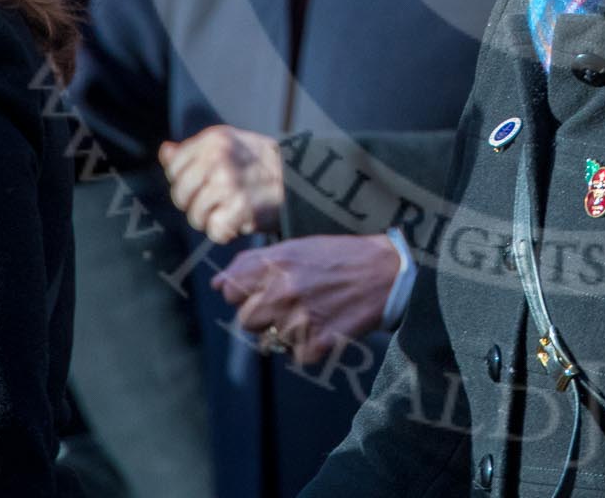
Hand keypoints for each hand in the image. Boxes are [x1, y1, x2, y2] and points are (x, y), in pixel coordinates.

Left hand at [158, 125, 283, 243]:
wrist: (298, 179)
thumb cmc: (260, 164)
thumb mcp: (228, 145)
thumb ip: (193, 151)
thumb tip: (166, 151)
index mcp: (213, 139)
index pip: (174, 168)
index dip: (187, 182)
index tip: (206, 184)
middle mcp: (218, 157)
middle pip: (180, 194)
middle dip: (195, 204)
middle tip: (218, 202)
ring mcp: (228, 183)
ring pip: (195, 216)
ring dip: (211, 220)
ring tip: (230, 210)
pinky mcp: (240, 208)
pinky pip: (214, 231)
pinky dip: (225, 232)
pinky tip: (238, 221)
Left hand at [212, 233, 400, 366]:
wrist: (388, 272)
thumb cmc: (339, 257)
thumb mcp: (296, 248)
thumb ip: (252, 263)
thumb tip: (217, 285)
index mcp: (274, 264)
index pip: (230, 291)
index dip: (245, 293)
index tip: (264, 291)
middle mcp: (282, 291)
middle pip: (246, 321)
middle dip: (264, 316)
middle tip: (293, 305)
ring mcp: (299, 319)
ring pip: (270, 342)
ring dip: (287, 333)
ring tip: (313, 314)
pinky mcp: (317, 344)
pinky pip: (296, 356)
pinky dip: (311, 347)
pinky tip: (328, 327)